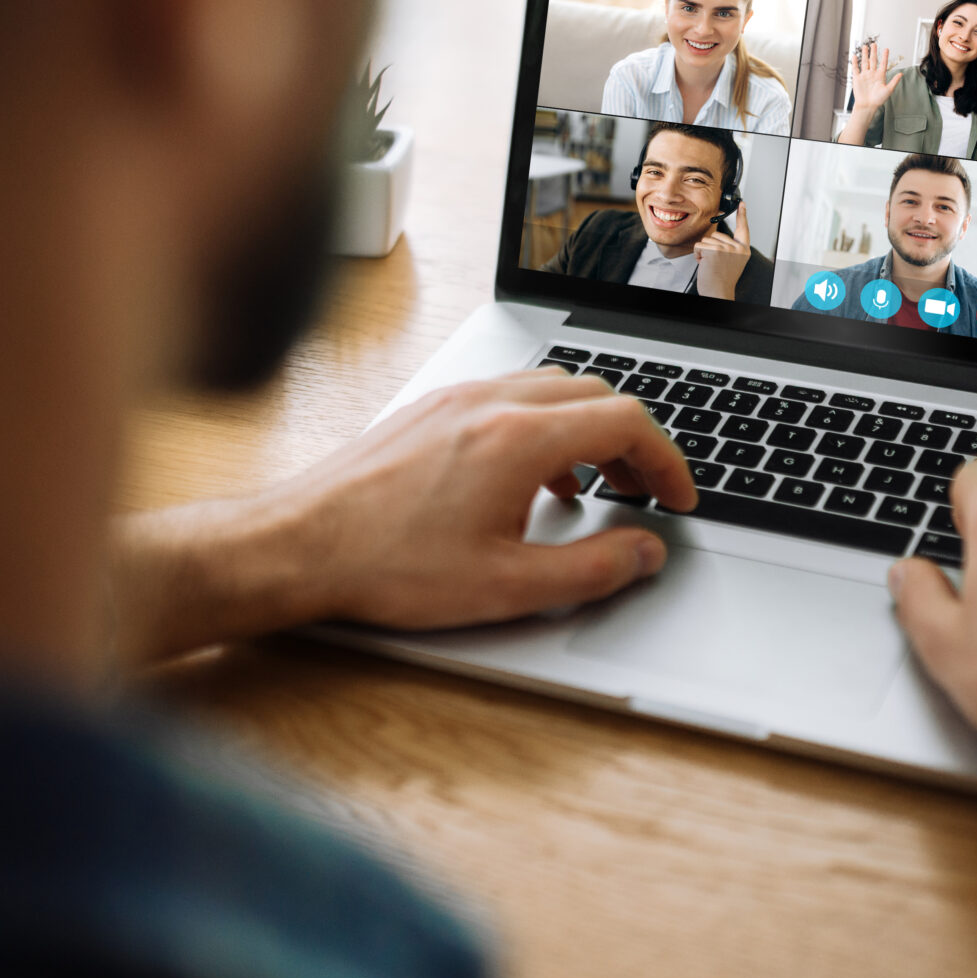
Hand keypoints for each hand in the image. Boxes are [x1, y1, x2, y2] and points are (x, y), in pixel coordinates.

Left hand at [109, 372, 693, 660]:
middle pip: (595, 394)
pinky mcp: (429, 409)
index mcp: (519, 438)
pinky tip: (529, 484)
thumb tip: (645, 554)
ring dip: (587, 432)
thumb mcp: (508, 587)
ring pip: (551, 390)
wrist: (299, 545)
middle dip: (632, 443)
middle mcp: (490, 401)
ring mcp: (455, 398)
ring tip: (593, 491)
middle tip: (643, 494)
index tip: (677, 499)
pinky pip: (508, 398)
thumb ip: (592, 570)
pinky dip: (542, 428)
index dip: (667, 462)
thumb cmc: (389, 565)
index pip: (626, 422)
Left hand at [692, 200, 750, 299]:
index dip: (742, 215)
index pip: (743, 228)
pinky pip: (699, 246)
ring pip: (706, 240)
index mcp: (743, 250)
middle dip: (711, 247)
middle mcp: (737, 248)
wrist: (718, 292)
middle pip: (716, 235)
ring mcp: (726, 248)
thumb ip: (731, 248)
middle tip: (715, 262)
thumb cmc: (723, 279)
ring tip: (711, 264)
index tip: (741, 204)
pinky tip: (705, 264)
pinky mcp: (714, 250)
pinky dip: (697, 255)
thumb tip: (720, 237)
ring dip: (704, 252)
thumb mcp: (733, 261)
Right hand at [848, 41, 900, 114]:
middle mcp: (872, 74)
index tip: (886, 49)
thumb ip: (894, 81)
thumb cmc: (878, 100)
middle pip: (873, 60)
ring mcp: (865, 76)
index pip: (883, 64)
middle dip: (874, 52)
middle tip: (874, 44)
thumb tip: (901, 74)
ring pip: (865, 62)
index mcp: (880, 76)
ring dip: (865, 55)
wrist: (867, 106)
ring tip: (865, 47)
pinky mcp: (857, 79)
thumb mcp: (888, 90)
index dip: (884, 56)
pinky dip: (855, 62)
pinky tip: (855, 56)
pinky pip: (856, 69)